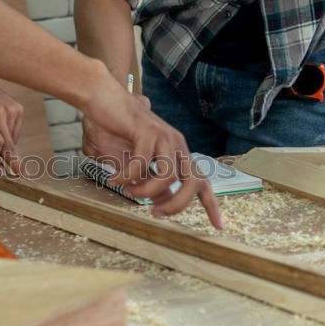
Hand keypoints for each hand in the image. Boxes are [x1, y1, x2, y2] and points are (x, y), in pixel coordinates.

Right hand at [82, 78, 222, 227]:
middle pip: (192, 182)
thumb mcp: (140, 162)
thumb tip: (160, 204)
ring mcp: (164, 137)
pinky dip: (127, 177)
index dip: (212, 205)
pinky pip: (141, 165)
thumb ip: (152, 181)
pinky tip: (114, 178)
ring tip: (128, 190)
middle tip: (155, 214)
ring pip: (167, 176)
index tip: (219, 226)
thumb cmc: (121, 131)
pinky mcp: (146, 131)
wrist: (105, 99)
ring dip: (145, 191)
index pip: (202, 181)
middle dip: (177, 204)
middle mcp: (177, 144)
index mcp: (178, 153)